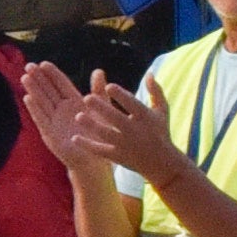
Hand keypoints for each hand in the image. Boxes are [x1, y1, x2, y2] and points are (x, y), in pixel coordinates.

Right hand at [17, 61, 97, 169]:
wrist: (95, 161)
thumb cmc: (99, 136)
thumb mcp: (101, 110)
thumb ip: (98, 91)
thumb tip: (98, 71)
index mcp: (73, 102)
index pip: (60, 84)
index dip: (52, 74)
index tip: (43, 63)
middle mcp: (61, 110)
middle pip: (48, 91)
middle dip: (38, 78)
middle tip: (28, 65)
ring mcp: (54, 122)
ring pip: (42, 102)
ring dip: (33, 90)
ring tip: (25, 77)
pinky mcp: (50, 134)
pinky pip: (41, 119)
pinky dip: (34, 109)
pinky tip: (27, 98)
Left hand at [42, 70, 177, 181]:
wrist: (161, 163)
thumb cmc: (160, 132)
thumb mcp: (162, 110)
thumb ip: (155, 91)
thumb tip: (148, 73)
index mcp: (144, 117)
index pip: (132, 104)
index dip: (121, 95)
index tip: (108, 86)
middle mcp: (134, 131)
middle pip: (115, 118)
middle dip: (101, 108)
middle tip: (86, 98)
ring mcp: (125, 145)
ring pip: (105, 134)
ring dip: (92, 125)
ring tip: (78, 116)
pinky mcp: (118, 157)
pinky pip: (100, 150)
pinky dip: (88, 145)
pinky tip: (75, 138)